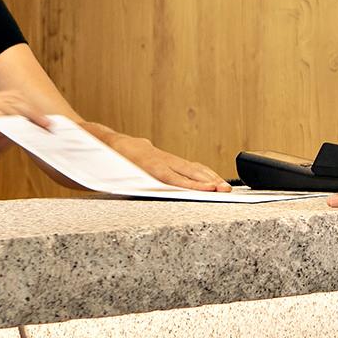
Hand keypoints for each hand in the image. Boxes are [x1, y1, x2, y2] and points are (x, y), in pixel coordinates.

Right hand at [0, 91, 48, 192]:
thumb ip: (11, 132)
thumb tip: (32, 127)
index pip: (13, 100)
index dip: (32, 110)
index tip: (47, 123)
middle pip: (12, 98)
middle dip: (32, 112)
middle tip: (46, 125)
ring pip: (5, 104)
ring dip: (24, 116)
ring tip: (36, 128)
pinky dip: (6, 120)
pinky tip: (16, 130)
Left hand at [109, 134, 230, 190]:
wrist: (112, 144)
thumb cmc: (114, 162)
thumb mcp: (121, 175)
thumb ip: (137, 184)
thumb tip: (151, 194)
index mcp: (149, 165)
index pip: (176, 178)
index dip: (194, 185)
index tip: (210, 189)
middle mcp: (162, 160)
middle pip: (190, 171)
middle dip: (210, 181)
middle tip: (225, 190)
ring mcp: (168, 158)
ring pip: (193, 167)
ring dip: (211, 177)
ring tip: (224, 187)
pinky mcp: (170, 158)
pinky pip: (190, 165)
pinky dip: (204, 173)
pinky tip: (213, 179)